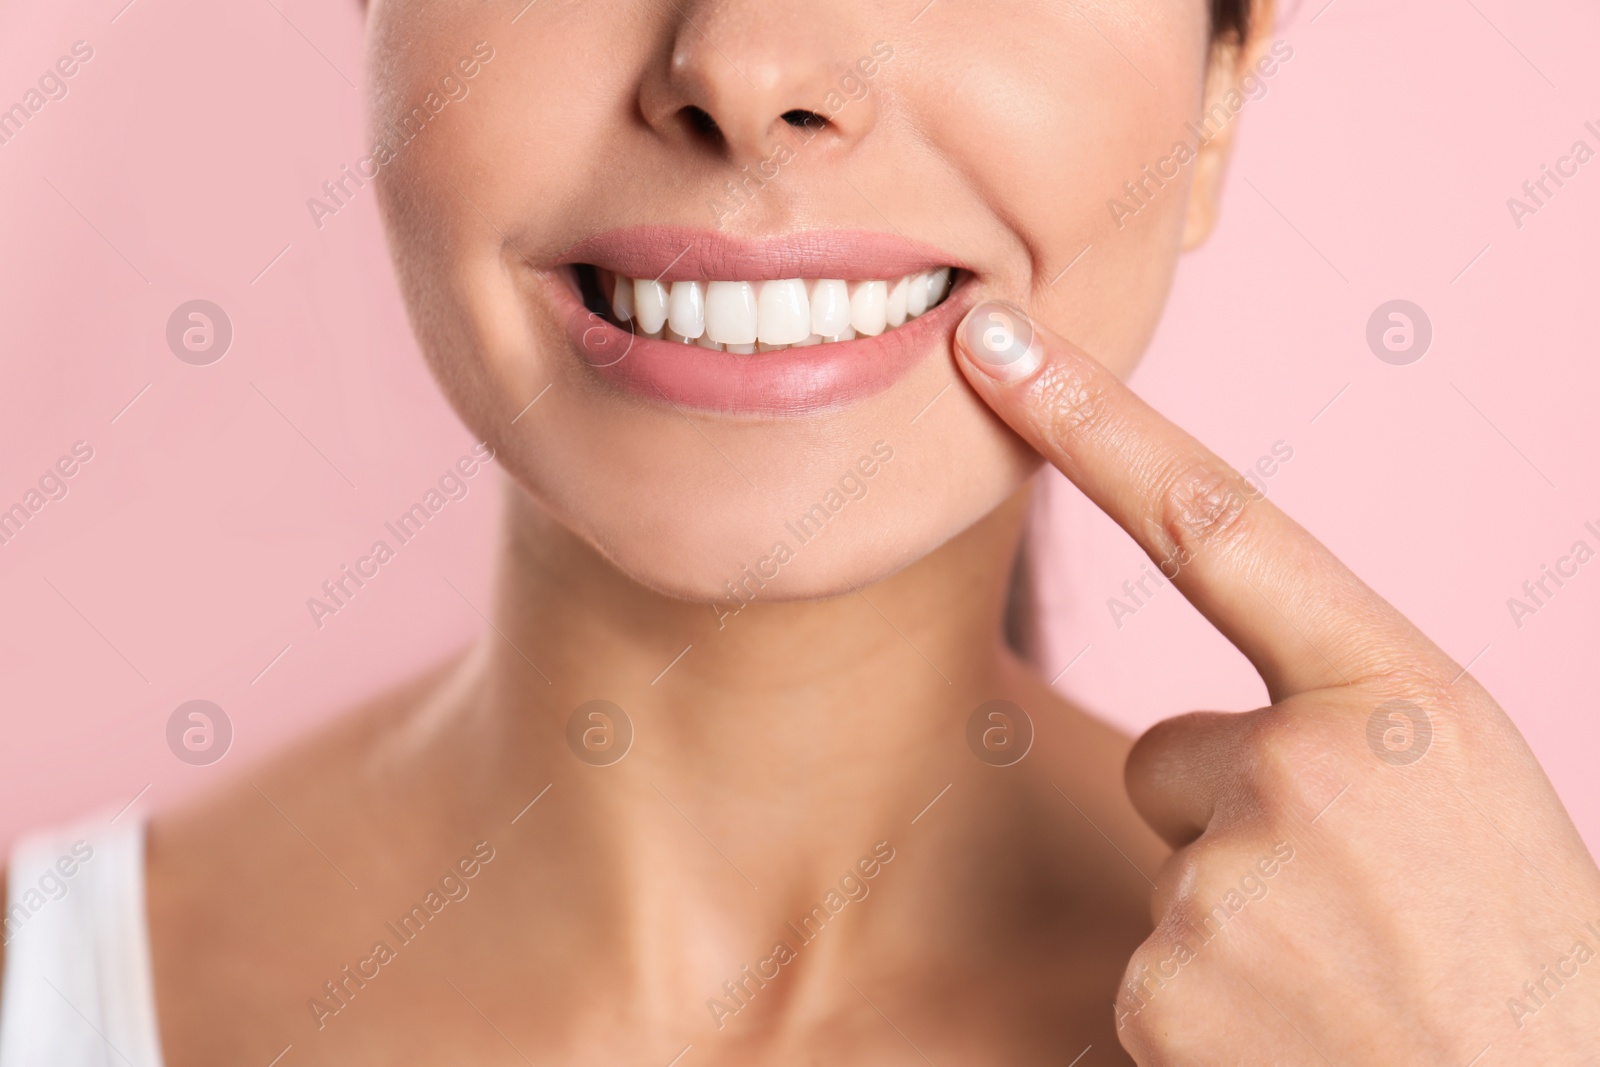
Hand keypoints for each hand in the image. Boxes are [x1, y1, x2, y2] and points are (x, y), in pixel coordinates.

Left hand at [954, 301, 1599, 1063]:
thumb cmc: (1521, 954)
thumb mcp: (1466, 790)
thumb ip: (1338, 722)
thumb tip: (1194, 751)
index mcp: (1399, 694)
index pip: (1215, 521)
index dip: (1092, 421)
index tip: (995, 340)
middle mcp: (1303, 770)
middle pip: (1175, 754)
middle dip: (1234, 819)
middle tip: (1358, 909)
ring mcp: (1226, 886)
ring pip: (1169, 863)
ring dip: (1236, 918)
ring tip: (1348, 984)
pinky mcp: (1163, 993)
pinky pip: (1148, 963)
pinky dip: (1212, 1005)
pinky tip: (1303, 1036)